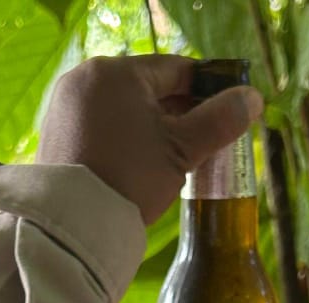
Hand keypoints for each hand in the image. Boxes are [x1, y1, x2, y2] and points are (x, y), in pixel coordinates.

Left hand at [37, 55, 263, 224]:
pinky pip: (102, 126)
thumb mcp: (183, 150)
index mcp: (115, 72)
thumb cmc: (131, 178)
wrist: (72, 226)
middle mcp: (84, 79)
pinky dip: (125, 138)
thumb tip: (252, 98)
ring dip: (153, 127)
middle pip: (147, 88)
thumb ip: (220, 120)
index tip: (225, 111)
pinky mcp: (56, 134)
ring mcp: (65, 106)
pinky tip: (140, 164)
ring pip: (124, 108)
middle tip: (203, 141)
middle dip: (179, 112)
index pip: (176, 69)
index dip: (207, 89)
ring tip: (175, 157)